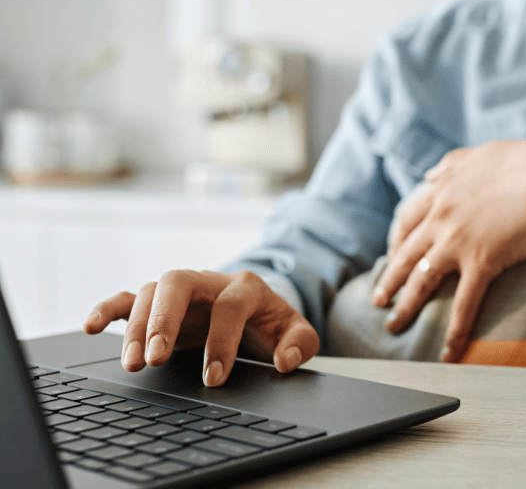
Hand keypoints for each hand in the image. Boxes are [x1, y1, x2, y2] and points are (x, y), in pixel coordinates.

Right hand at [83, 270, 318, 386]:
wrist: (254, 305)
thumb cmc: (270, 321)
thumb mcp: (295, 330)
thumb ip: (301, 343)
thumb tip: (285, 361)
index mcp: (245, 287)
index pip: (230, 307)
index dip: (222, 342)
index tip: (215, 378)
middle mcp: (208, 281)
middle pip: (178, 284)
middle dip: (164, 320)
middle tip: (156, 358)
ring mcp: (180, 290)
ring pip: (150, 293)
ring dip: (136, 327)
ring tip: (132, 363)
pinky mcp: (158, 302)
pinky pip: (127, 298)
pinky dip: (107, 309)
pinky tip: (91, 327)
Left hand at [372, 138, 525, 362]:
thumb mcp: (482, 154)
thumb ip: (453, 165)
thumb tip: (431, 174)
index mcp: (443, 189)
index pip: (408, 219)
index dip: (396, 241)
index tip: (392, 255)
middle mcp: (442, 215)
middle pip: (405, 253)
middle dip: (388, 279)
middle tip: (378, 299)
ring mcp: (458, 240)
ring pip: (421, 281)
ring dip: (404, 306)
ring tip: (394, 325)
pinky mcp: (482, 261)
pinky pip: (462, 304)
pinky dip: (453, 332)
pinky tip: (447, 353)